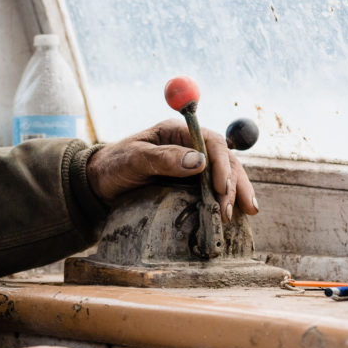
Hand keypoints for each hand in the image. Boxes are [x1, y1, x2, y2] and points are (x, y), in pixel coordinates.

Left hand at [86, 119, 258, 221]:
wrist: (100, 185)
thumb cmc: (114, 165)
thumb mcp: (134, 159)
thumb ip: (164, 158)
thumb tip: (199, 162)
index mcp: (178, 132)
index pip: (211, 142)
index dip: (222, 163)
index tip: (221, 187)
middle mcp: (190, 147)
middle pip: (225, 160)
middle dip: (235, 182)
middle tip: (237, 207)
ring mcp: (192, 168)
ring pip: (225, 176)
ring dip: (237, 192)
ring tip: (247, 211)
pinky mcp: (190, 186)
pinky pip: (214, 191)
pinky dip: (227, 201)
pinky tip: (236, 214)